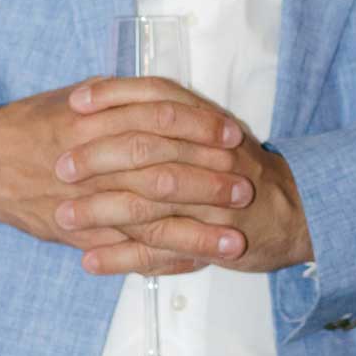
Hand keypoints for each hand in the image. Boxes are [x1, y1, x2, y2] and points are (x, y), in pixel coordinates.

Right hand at [0, 78, 254, 275]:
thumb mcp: (77, 97)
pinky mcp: (81, 236)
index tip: (233, 136)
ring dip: (196, 232)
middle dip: (207, 184)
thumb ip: (122, 97)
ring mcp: (86, 206)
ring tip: (235, 239)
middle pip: (160, 174)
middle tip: (245, 189)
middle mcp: (91, 165)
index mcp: (93, 122)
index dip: (199, 128)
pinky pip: (127, 253)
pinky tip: (197, 261)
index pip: (158, 121)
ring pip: (148, 222)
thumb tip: (172, 97)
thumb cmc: (35, 124)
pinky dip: (164, 259)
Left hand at [50, 89, 313, 276]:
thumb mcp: (212, 132)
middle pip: (147, 151)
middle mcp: (212, 159)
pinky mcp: (211, 243)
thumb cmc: (243, 171)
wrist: (296, 212)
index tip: (75, 103)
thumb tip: (114, 94)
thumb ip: (171, 117)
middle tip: (60, 167)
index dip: (114, 99)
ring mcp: (212, 203)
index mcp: (208, 127)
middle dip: (98, 159)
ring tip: (63, 218)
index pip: (157, 100)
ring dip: (101, 213)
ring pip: (149, 205)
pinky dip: (123, 258)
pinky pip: (161, 252)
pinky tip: (89, 261)